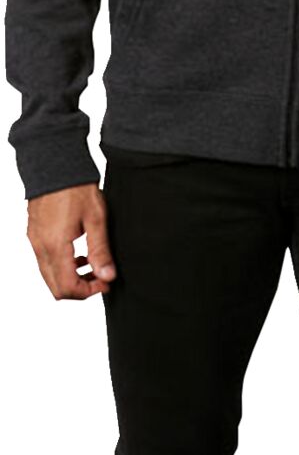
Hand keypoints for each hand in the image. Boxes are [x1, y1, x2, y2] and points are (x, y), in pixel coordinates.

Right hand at [26, 182, 116, 299]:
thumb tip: (108, 276)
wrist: (56, 162)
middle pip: (56, 287)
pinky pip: (44, 261)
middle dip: (79, 289)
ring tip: (92, 264)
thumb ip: (100, 250)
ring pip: (49, 275)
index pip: (67, 288)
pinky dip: (61, 265)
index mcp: (55, 246)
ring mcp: (34, 241)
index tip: (105, 283)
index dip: (88, 292)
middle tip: (100, 277)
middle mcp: (40, 247)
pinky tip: (77, 252)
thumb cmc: (76, 186)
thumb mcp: (96, 218)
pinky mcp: (34, 233)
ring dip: (70, 277)